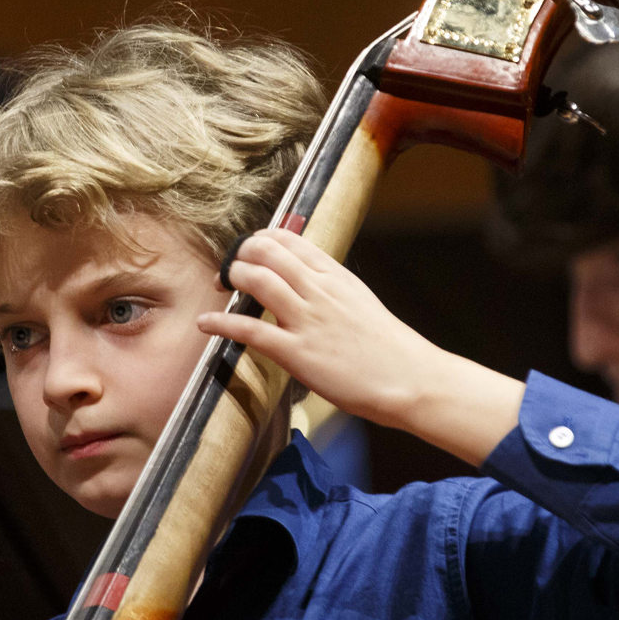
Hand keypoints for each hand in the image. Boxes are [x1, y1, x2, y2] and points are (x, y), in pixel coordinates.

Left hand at [197, 229, 522, 465]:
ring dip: (232, 278)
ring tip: (220, 285)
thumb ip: (333, 290)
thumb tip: (308, 283)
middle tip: (230, 268)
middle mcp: (320, 291)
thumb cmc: (390, 349)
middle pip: (268, 253)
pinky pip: (251, 330)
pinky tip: (206, 323)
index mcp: (336, 277)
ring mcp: (308, 320)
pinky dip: (222, 323)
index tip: (249, 249)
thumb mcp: (362, 303)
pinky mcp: (298, 353)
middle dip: (241, 255)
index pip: (289, 240)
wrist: (412, 378)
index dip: (261, 240)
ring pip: (258, 281)